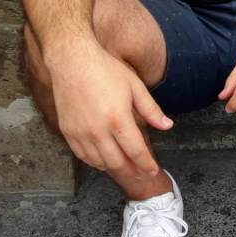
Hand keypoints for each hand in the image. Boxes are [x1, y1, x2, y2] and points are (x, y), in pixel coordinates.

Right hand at [50, 43, 171, 177]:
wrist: (73, 61)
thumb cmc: (106, 71)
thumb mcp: (135, 86)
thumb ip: (151, 110)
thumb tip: (167, 126)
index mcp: (118, 119)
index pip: (136, 151)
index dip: (146, 164)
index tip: (153, 171)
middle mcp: (98, 131)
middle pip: (117, 163)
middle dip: (132, 171)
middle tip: (141, 174)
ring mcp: (80, 133)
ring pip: (99, 162)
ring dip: (113, 168)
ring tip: (125, 168)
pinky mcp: (68, 132)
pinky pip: (82, 156)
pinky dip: (95, 162)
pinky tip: (103, 160)